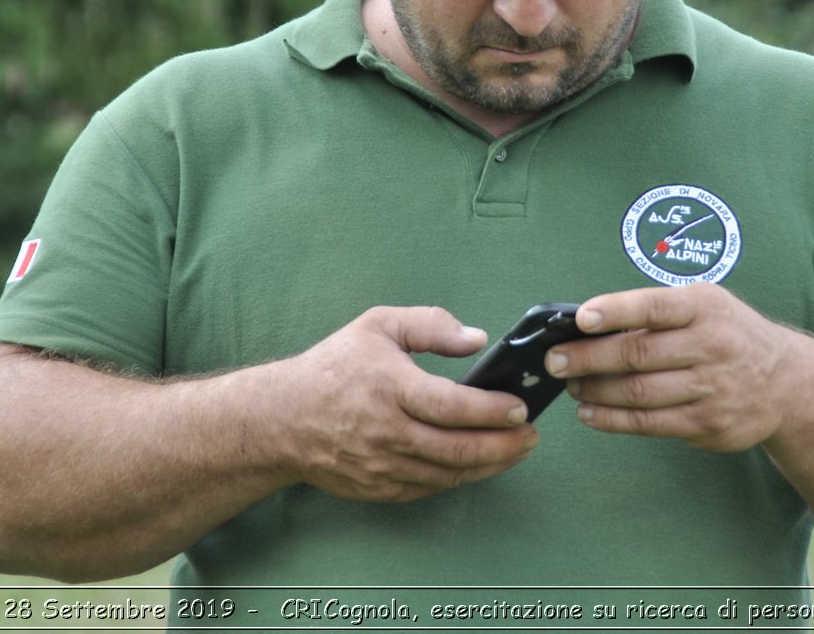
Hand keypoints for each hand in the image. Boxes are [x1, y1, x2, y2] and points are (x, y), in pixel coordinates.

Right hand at [267, 306, 538, 502]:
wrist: (282, 418)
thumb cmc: (334, 366)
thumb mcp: (379, 325)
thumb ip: (430, 325)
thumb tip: (477, 339)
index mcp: (390, 387)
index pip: (452, 406)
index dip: (492, 410)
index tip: (520, 407)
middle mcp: (387, 432)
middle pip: (459, 448)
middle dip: (505, 445)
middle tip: (531, 435)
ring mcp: (382, 465)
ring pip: (450, 474)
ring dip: (490, 465)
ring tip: (516, 449)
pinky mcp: (378, 488)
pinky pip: (430, 487)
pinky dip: (460, 478)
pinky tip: (479, 464)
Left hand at [544, 283, 786, 452]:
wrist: (785, 382)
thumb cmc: (729, 334)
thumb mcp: (705, 305)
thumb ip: (657, 312)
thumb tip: (589, 325)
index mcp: (705, 307)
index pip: (654, 307)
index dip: (615, 311)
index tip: (580, 318)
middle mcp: (712, 346)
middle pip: (638, 355)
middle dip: (587, 358)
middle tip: (555, 361)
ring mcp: (712, 388)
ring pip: (638, 393)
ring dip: (595, 391)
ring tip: (571, 386)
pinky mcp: (708, 424)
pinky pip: (648, 424)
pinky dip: (612, 420)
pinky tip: (590, 413)